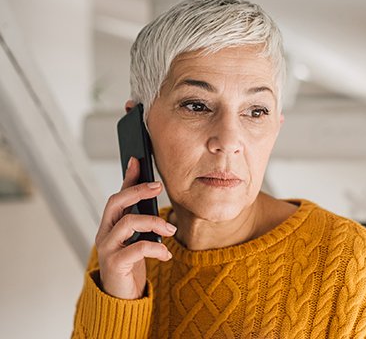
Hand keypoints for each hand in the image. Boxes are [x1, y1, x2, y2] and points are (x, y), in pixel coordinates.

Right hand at [95, 157, 176, 299]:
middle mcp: (105, 233)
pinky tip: (166, 255)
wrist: (120, 298)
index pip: (117, 195)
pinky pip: (136, 249)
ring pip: (128, 223)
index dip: (127, 177)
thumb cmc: (129, 264)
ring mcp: (107, 248)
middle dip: (138, 191)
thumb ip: (138, 217)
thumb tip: (149, 192)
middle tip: (159, 187)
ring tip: (170, 231)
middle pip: (116, 202)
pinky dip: (156, 248)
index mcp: (110, 225)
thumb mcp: (135, 238)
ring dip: (154, 222)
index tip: (138, 158)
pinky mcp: (115, 264)